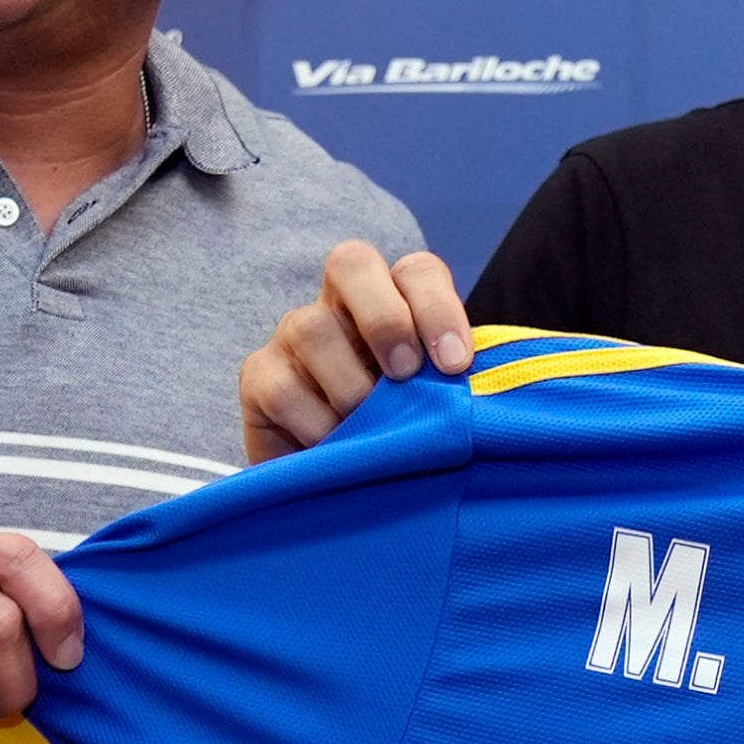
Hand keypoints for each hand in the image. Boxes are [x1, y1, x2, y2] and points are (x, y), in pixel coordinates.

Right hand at [241, 241, 470, 463]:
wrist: (337, 481)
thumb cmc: (396, 431)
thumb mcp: (433, 401)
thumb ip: (452, 382)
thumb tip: (485, 385)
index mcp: (393, 301)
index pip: (416, 271)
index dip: (438, 308)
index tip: (456, 365)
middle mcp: (338, 305)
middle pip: (350, 262)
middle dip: (384, 317)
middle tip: (406, 374)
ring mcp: (291, 336)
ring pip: (311, 327)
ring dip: (350, 386)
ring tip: (370, 428)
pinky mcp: (258, 377)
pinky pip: (282, 388)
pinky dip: (316, 423)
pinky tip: (335, 446)